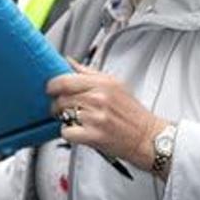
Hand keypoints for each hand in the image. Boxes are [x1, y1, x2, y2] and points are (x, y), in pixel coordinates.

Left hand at [47, 61, 167, 171]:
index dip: (52, 85)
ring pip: (62, 114)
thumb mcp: (116, 84)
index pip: (65, 79)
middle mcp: (99, 98)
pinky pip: (66, 132)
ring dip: (64, 118)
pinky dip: (69, 133)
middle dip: (57, 104)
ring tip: (76, 120)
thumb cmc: (132, 113)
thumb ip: (90, 73)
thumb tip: (69, 62)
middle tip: (63, 108)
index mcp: (103, 83)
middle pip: (61, 98)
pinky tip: (80, 131)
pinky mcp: (93, 135)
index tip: (51, 89)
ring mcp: (95, 117)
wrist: (147, 137)